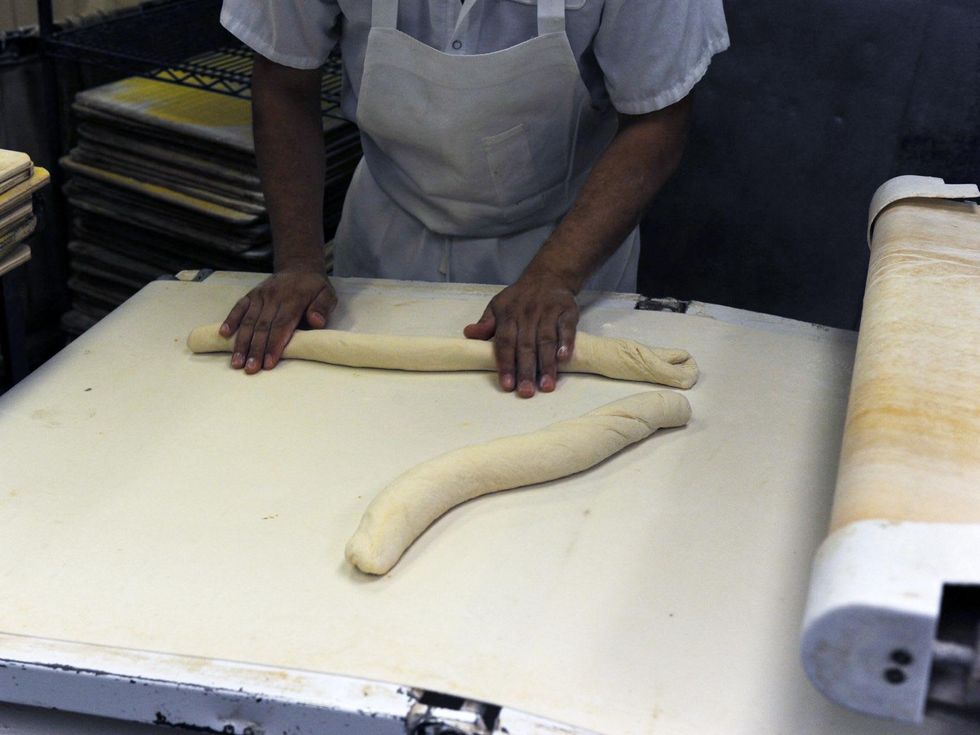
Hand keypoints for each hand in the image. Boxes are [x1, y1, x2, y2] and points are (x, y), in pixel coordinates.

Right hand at [220, 269, 336, 373]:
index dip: (274, 345)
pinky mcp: (251, 295)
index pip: (282, 325)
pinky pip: (239, 307)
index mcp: (293, 300)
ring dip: (241, 342)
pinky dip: (230, 320)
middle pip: (262, 327)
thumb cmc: (314, 287)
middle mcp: (273, 297)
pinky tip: (223, 334)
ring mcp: (260, 296)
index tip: (268, 363)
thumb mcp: (327, 294)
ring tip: (236, 362)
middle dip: (256, 350)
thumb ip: (323, 307)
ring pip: (249, 321)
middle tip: (250, 369)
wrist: (299, 267)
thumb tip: (316, 322)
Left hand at [463, 272, 578, 397]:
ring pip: (546, 340)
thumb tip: (468, 334)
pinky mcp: (567, 311)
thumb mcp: (497, 306)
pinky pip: (567, 328)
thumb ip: (485, 323)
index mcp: (508, 315)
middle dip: (526, 371)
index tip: (507, 385)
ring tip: (546, 386)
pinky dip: (566, 343)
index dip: (505, 364)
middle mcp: (527, 313)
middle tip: (526, 392)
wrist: (548, 276)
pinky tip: (564, 359)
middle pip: (526, 346)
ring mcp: (548, 312)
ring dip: (547, 364)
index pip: (504, 342)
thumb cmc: (519, 298)